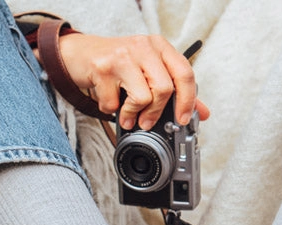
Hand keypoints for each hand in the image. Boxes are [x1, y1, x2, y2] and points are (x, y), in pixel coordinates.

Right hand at [50, 34, 210, 129]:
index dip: (188, 101)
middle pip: (165, 89)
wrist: (80, 53)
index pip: (185, 74)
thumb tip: (201, 112)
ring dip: (133, 114)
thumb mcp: (149, 70)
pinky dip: (112, 110)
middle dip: (157, 113)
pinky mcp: (103, 68)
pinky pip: (115, 103)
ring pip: (143, 97)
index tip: (182, 120)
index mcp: (160, 46)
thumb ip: (176, 89)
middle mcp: (144, 47)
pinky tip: (110, 102)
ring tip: (128, 116)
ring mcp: (122, 56)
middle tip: (147, 122)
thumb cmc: (118, 62)